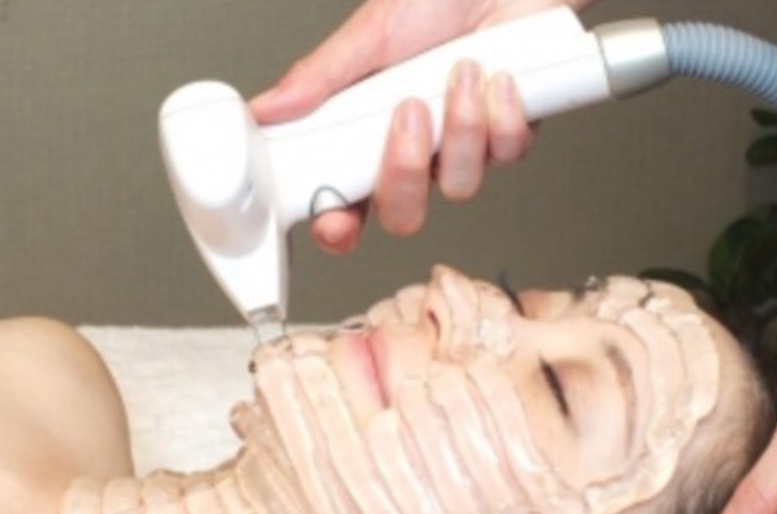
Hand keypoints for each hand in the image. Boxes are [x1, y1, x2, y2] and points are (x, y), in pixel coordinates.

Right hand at [250, 0, 592, 254]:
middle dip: (404, 172)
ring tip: (461, 71)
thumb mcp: (371, 34)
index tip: (336, 224)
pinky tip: (499, 75)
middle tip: (407, 114)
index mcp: (371, 137)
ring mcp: (464, 150)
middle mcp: (418, 153)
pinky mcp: (510, 138)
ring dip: (462, 127)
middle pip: (403, 215)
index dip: (339, 228)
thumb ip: (321, 79)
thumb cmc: (439, 3)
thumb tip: (266, 111)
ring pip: (459, 186)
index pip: (347, 204)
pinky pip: (507, 153)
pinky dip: (503, 112)